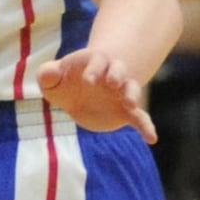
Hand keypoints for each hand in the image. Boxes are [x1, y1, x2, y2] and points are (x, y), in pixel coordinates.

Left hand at [38, 48, 155, 141]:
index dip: (94, 69)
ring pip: (132, 89)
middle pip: (118, 70)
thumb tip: (51, 73)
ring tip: (131, 104)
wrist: (82, 94)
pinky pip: (140, 118)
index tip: (88, 81)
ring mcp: (121, 93)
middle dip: (117, 75)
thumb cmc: (64, 82)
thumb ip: (47, 74)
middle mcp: (111, 75)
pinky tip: (152, 139)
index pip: (97, 60)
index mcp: (93, 63)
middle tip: (113, 83)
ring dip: (133, 95)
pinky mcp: (126, 113)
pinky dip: (147, 127)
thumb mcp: (51, 78)